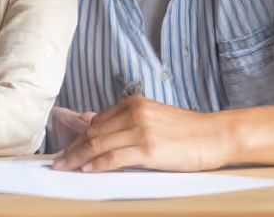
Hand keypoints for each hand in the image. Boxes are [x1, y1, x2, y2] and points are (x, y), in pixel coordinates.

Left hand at [52, 95, 234, 172]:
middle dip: (72, 148)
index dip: (78, 137)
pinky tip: (86, 170)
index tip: (67, 148)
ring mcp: (140, 130)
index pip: (96, 122)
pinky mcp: (148, 148)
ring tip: (65, 167)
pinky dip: (96, 165)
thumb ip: (123, 120)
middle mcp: (134, 113)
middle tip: (58, 161)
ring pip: (98, 144)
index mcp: (134, 104)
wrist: (215, 136)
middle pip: (93, 133)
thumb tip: (90, 120)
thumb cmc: (187, 132)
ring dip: (77, 158)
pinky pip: (113, 158)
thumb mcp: (152, 117)